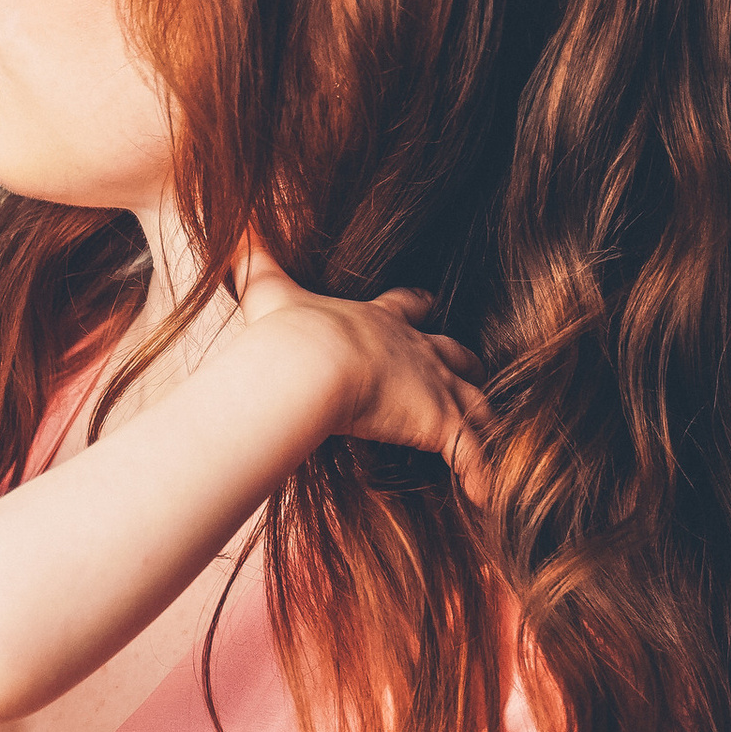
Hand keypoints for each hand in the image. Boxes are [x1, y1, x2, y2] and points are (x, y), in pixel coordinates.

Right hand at [230, 244, 488, 489]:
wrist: (308, 361)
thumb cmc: (289, 331)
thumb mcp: (267, 290)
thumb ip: (253, 263)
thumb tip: (233, 235)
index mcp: (381, 320)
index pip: (409, 307)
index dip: (418, 307)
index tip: (429, 304)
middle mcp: (416, 351)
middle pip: (455, 354)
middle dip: (467, 366)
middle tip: (475, 375)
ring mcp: (433, 387)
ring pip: (475, 405)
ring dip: (484, 423)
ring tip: (497, 444)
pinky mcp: (439, 422)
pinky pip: (472, 454)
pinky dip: (483, 474)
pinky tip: (490, 496)